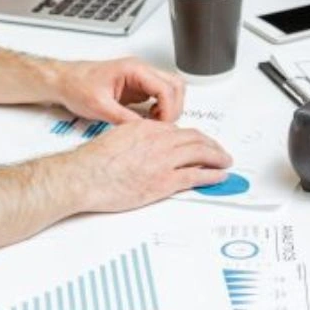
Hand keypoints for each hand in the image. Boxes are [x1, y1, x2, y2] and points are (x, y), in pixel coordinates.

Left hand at [48, 56, 185, 124]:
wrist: (64, 81)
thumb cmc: (77, 86)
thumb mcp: (99, 107)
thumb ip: (123, 119)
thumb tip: (143, 131)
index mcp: (134, 69)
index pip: (166, 87)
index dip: (169, 109)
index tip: (162, 126)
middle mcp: (140, 71)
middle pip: (175, 85)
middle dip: (174, 108)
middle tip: (163, 126)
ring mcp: (140, 79)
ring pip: (171, 89)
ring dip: (170, 107)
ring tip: (156, 123)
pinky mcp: (137, 88)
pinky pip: (159, 96)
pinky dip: (161, 108)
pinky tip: (149, 119)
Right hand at [67, 120, 231, 213]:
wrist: (84, 176)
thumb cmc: (93, 161)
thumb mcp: (118, 137)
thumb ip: (137, 138)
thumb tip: (145, 146)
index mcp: (147, 128)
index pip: (178, 130)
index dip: (193, 137)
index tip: (199, 143)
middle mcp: (159, 141)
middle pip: (195, 139)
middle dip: (211, 145)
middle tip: (220, 151)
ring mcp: (163, 160)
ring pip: (201, 153)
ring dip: (217, 157)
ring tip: (225, 161)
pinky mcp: (164, 181)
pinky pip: (196, 175)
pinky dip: (212, 175)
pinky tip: (220, 176)